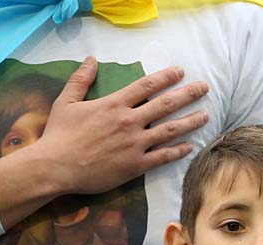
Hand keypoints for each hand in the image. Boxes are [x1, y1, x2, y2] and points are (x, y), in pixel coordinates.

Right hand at [26, 57, 210, 195]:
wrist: (56, 166)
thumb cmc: (59, 135)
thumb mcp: (65, 101)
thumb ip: (80, 79)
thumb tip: (91, 59)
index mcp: (114, 104)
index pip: (146, 86)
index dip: (166, 77)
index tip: (180, 72)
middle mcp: (129, 121)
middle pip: (165, 104)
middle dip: (187, 94)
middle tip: (204, 88)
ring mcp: (134, 144)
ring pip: (170, 130)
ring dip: (190, 122)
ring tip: (206, 115)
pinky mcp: (135, 165)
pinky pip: (162, 156)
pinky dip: (178, 151)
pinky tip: (191, 145)